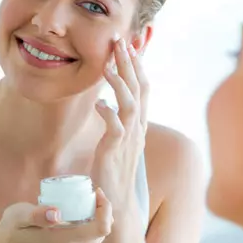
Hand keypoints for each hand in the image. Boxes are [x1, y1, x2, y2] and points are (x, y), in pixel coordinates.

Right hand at [0, 190, 113, 242]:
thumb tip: (56, 213)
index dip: (105, 207)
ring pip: (99, 237)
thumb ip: (36, 214)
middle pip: (103, 230)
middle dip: (101, 210)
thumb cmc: (10, 233)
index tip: (96, 192)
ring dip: (97, 219)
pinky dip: (92, 229)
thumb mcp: (17, 217)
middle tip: (89, 194)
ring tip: (85, 204)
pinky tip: (81, 218)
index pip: (101, 228)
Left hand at [92, 37, 148, 210]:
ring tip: (109, 64)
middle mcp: (137, 128)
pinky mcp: (114, 152)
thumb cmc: (115, 171)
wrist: (118, 202)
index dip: (137, 65)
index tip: (129, 44)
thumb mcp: (119, 141)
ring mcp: (128, 140)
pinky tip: (100, 104)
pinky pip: (115, 128)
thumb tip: (109, 104)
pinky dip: (109, 114)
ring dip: (120, 82)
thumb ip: (118, 121)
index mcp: (138, 124)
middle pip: (139, 89)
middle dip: (130, 63)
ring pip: (129, 104)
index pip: (142, 87)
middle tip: (120, 41)